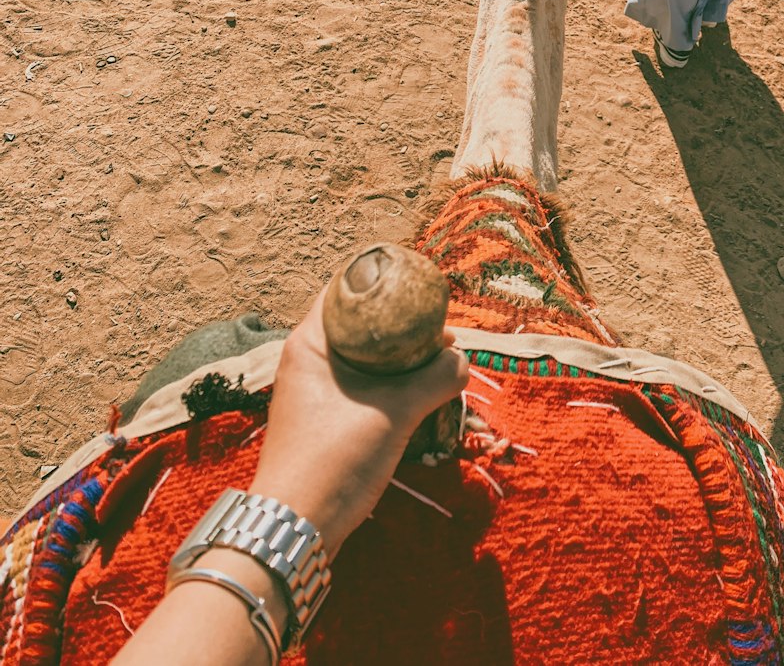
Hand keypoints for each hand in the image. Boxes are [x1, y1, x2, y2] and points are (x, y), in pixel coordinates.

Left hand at [250, 286, 467, 555]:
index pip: (345, 289)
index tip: (422, 290)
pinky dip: (387, 386)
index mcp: (310, 341)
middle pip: (359, 325)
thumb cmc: (334, 460)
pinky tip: (415, 399)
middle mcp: (306, 359)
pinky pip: (360, 387)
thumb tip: (461, 361)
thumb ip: (435, 379)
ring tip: (436, 367)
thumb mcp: (394, 412)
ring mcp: (311, 391)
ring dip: (399, 361)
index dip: (385, 284)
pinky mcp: (321, 420)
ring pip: (362, 359)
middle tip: (441, 334)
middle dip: (402, 327)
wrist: (294, 528)